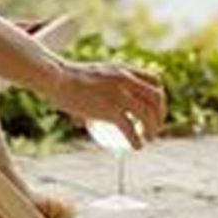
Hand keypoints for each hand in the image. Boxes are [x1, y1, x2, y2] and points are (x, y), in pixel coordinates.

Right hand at [44, 60, 166, 149]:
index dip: (160, 97)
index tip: (155, 109)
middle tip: (154, 127)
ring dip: (153, 129)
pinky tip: (137, 147)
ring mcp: (119, 94)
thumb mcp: (93, 77)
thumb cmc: (67, 79)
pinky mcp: (110, 109)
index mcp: (124, 70)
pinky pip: (131, 128)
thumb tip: (89, 119)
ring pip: (148, 114)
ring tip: (148, 139)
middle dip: (160, 114)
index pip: (154, 81)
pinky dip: (137, 139)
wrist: (56, 77)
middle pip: (156, 98)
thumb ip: (98, 92)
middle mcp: (126, 80)